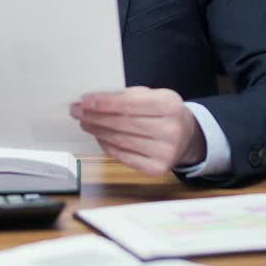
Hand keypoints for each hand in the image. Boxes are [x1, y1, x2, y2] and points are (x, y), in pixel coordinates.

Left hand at [69, 86, 205, 176]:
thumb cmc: (164, 112)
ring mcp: (165, 152)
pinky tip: (98, 136)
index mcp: (170, 106)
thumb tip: (93, 101)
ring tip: (85, 122)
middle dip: (95, 117)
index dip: (103, 103)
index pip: (129, 104)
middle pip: (122, 124)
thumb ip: (127, 96)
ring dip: (98, 131)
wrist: (188, 136)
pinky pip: (124, 157)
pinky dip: (107, 146)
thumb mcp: (153, 95)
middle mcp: (170, 130)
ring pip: (120, 141)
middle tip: (77, 112)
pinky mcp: (158, 169)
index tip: (84, 101)